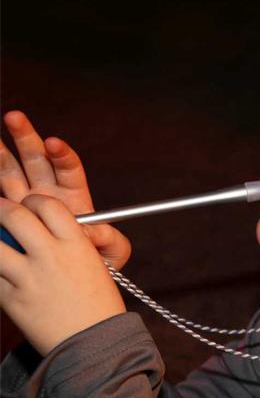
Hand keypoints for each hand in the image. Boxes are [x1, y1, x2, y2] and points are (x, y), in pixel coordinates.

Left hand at [0, 195, 125, 355]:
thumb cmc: (97, 305)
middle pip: (15, 216)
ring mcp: (29, 277)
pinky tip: (2, 272)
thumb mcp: (93, 265)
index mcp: (77, 244)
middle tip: (0, 212)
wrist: (93, 343)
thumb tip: (38, 229)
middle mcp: (52, 255)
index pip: (48, 205)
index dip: (34, 202)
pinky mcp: (12, 299)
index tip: (29, 207)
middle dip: (2, 209)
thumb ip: (68, 244)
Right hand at [1, 111, 130, 268]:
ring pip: (11, 172)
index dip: (61, 155)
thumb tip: (92, 234)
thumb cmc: (97, 262)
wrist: (74, 280)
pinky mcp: (10, 214)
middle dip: (26, 137)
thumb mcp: (111, 252)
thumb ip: (108, 240)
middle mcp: (48, 193)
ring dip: (1, 154)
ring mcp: (26, 202)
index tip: (53, 144)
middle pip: (36, 160)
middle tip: (15, 117)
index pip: (68, 168)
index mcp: (75, 195)